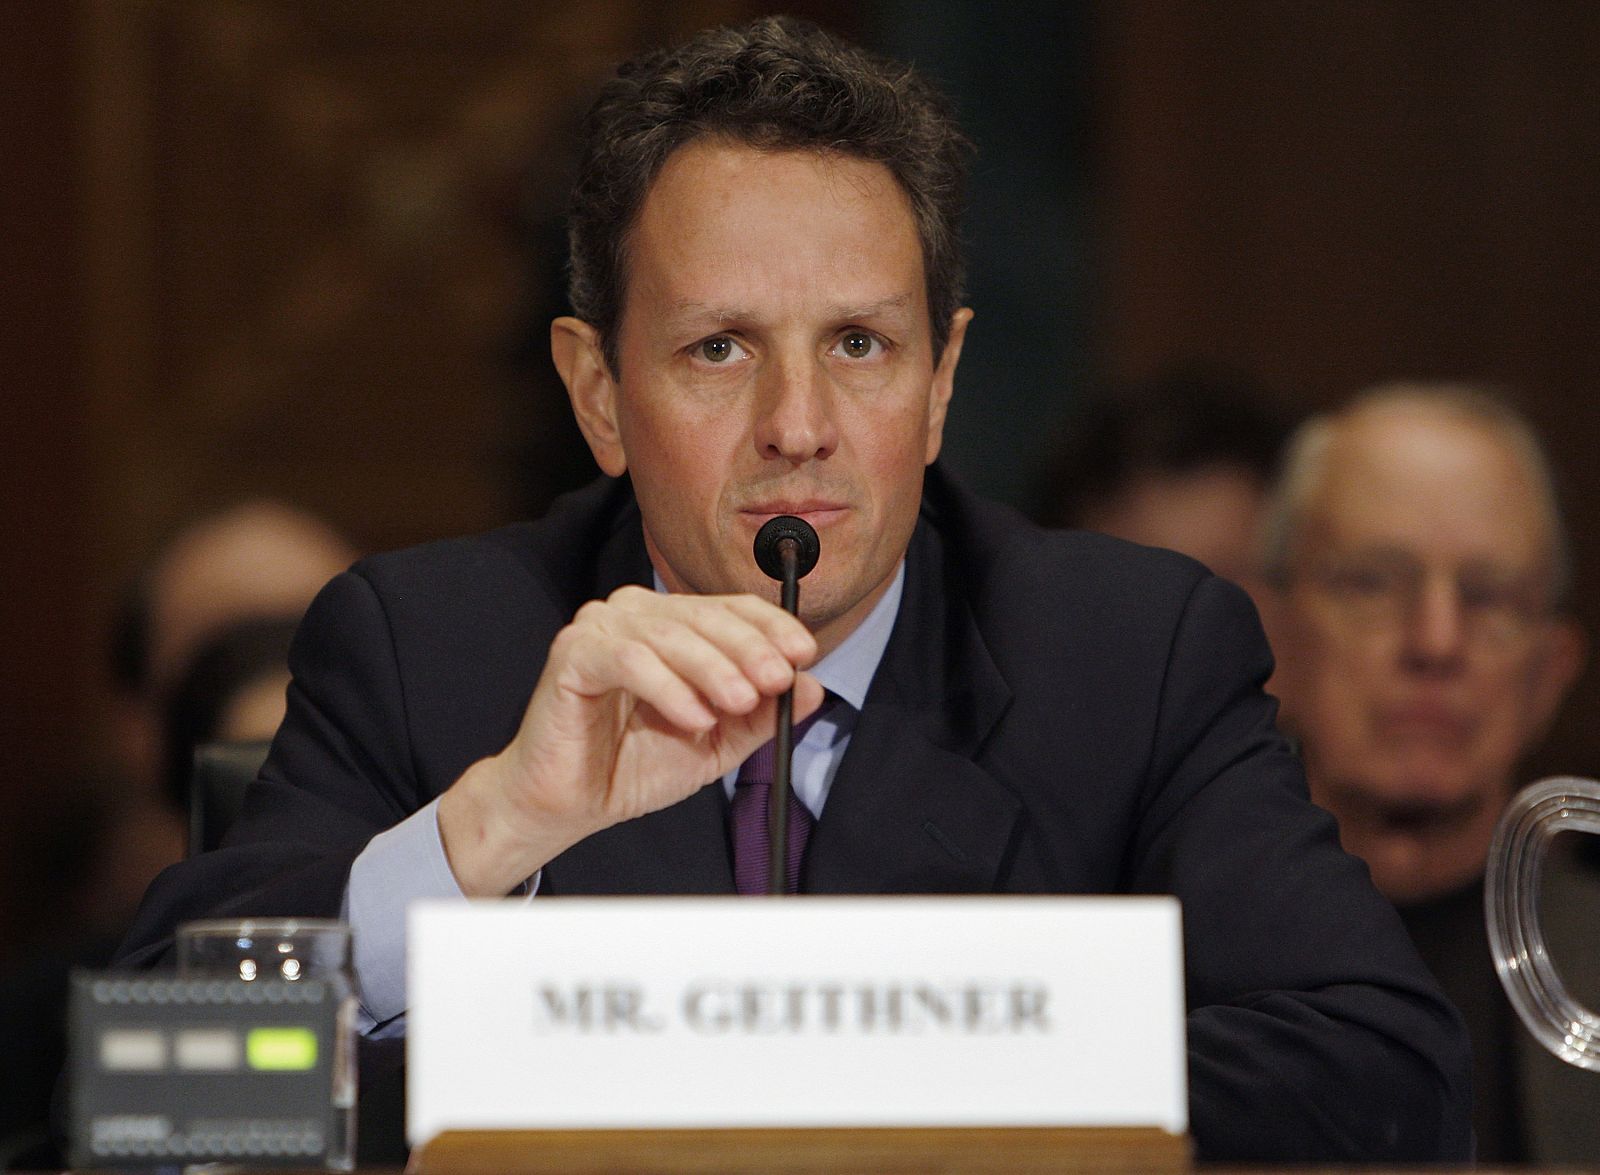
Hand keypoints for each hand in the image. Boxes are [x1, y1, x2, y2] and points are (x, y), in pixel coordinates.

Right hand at [438, 585, 821, 894]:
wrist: (570, 802)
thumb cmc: (634, 764)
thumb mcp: (717, 743)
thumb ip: (761, 717)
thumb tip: (812, 688)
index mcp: (672, 623)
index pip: (730, 608)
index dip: (772, 626)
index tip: (805, 653)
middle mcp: (636, 613)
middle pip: (704, 615)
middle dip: (748, 648)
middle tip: (777, 680)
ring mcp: (600, 627)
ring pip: (669, 634)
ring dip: (713, 669)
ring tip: (739, 703)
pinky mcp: (572, 653)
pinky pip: (628, 660)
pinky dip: (667, 687)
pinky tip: (692, 717)